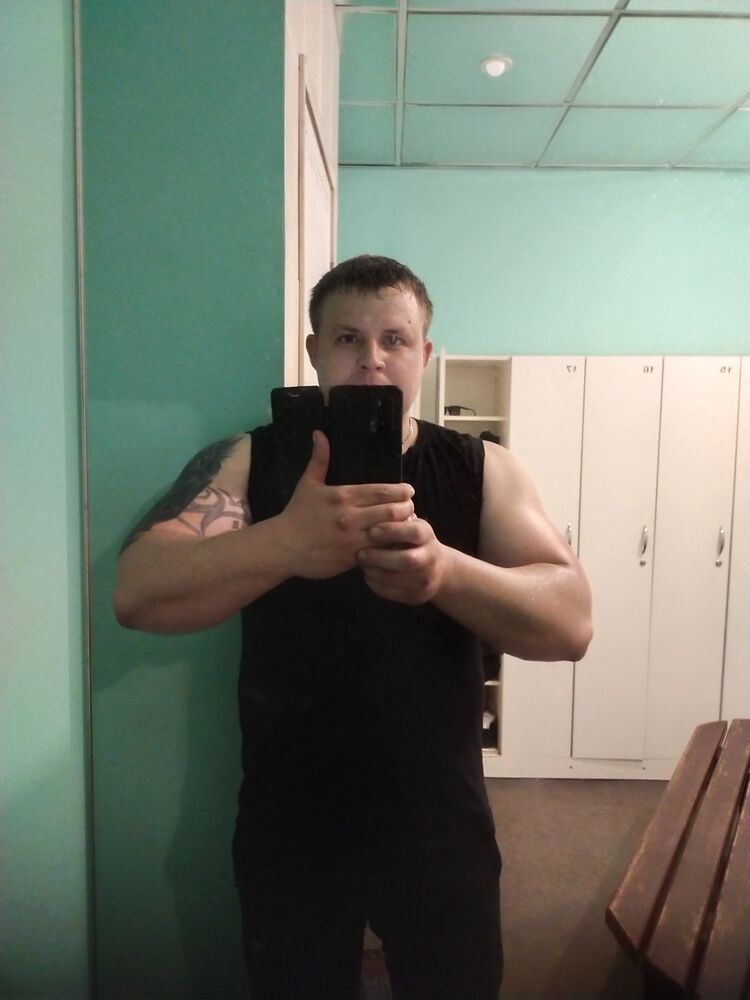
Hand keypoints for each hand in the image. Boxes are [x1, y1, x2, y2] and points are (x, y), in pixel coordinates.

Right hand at [278, 430, 414, 579]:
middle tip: (411, 508)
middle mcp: (350, 517)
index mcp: (343, 496)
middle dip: (407, 509)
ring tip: (407, 525)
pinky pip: (378, 552)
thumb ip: (319, 460)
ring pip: (389, 532)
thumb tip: (319, 433)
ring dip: (402, 528)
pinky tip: (395, 544)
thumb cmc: (297, 514)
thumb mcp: (307, 484)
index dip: (401, 491)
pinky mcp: (351, 558)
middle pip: (392, 511)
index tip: (409, 491)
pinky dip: (389, 547)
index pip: (382, 491)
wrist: (282, 546)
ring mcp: (352, 539)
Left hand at [357, 516, 453, 604]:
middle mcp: (430, 558)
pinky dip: (376, 584)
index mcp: (427, 535)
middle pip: (407, 560)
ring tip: (362, 565)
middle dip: (380, 557)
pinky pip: (392, 593)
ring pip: (397, 580)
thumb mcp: (409, 525)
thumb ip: (393, 521)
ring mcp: (426, 580)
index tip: (371, 530)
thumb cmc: (413, 541)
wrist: (438, 569)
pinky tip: (368, 575)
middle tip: (361, 553)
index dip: (392, 531)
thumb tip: (368, 514)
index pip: (413, 532)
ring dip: (374, 572)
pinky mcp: (417, 596)